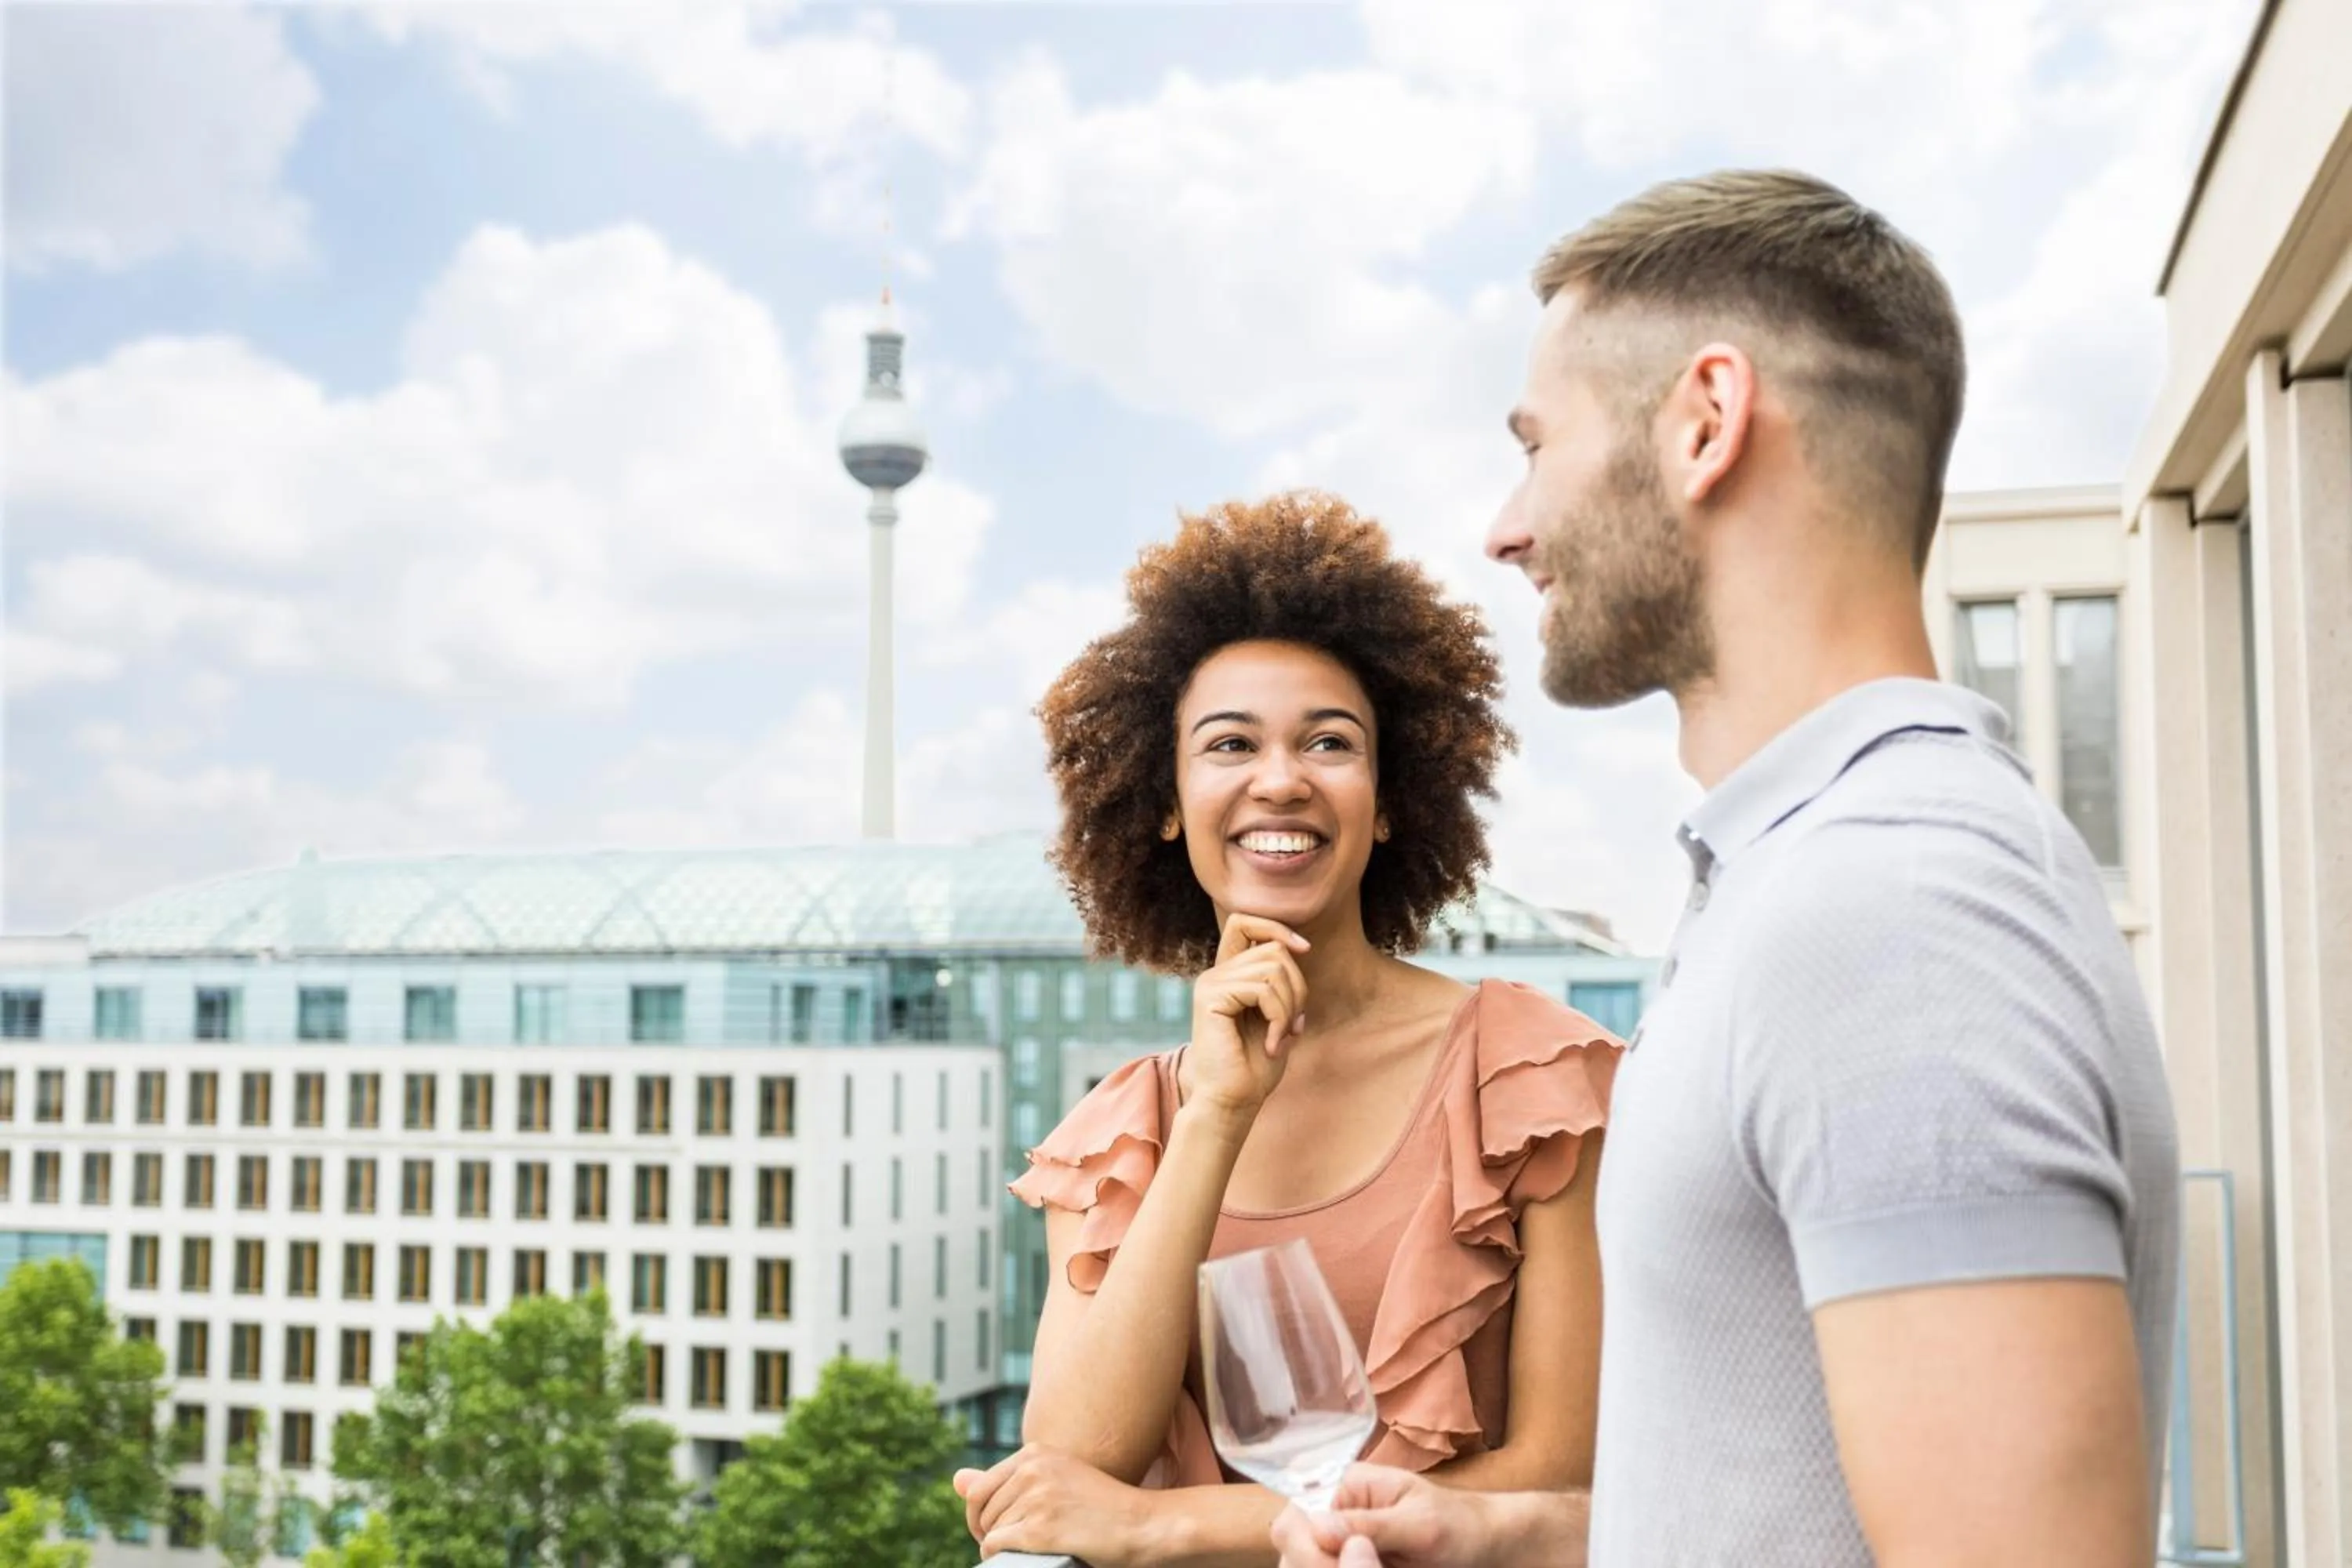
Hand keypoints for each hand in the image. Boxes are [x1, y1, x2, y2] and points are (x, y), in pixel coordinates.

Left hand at [954, 1445, 1165, 1565]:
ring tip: (1035, 1548)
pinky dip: (1004, 1558)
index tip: (999, 1530)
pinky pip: (997, 1546)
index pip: (979, 1487)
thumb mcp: (1054, 1481)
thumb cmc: (1100, 1508)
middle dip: (988, 1532)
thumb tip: (955, 1479)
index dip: (982, 1516)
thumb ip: (1003, 1481)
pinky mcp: (1040, 1528)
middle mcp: (1032, 1468)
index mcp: (1035, 1452)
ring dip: (1003, 1546)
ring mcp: (1036, 1497)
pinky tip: (1030, 1556)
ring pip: (989, 1530)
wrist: (1142, 1525)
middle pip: (980, 1510)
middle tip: (1014, 1545)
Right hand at [1188, 913, 1310, 1114]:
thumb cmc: (1255, 1067)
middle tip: (1292, 1023)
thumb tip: (1298, 949)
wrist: (1232, 1102)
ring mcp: (1211, 983)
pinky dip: (1279, 1018)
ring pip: (1273, 968)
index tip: (1304, 950)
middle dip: (1297, 985)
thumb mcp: (1279, 1017)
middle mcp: (1216, 973)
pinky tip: (1271, 1045)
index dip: (1276, 927)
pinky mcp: (1211, 997)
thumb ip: (1283, 985)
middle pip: (1272, 948)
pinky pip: (1262, 989)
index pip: (1245, 922)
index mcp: (1229, 974)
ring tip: (1281, 1036)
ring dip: (1289, 1006)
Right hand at [1270, 1466, 1514, 1567]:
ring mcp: (1337, 1545)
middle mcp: (1332, 1515)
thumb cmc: (1459, 1525)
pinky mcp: (1346, 1564)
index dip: (1306, 1548)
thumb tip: (1317, 1525)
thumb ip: (1371, 1525)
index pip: (1294, 1519)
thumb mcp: (1420, 1525)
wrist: (1484, 1547)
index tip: (1342, 1563)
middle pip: (1293, 1553)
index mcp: (1344, 1487)